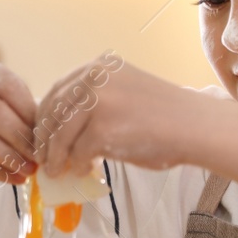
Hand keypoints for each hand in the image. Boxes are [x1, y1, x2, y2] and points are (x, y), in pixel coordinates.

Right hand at [0, 57, 38, 193]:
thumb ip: (23, 109)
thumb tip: (48, 137)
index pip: (8, 86)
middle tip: (38, 156)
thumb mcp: (2, 97)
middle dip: (19, 137)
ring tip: (29, 171)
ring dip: (8, 158)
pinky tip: (15, 179)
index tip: (46, 132)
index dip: (29, 112)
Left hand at [34, 53, 207, 175]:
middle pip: (53, 111)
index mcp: (99, 66)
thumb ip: (94, 101)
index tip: (42, 136)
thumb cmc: (165, 116)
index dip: (45, 117)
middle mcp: (95, 77)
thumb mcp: (123, 93)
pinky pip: (77, 152)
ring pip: (61, 134)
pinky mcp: (102, 128)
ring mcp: (97, 101)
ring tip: (56, 170)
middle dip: (45, 138)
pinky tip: (81, 171)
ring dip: (55, 156)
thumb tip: (61, 130)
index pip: (58, 91)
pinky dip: (76, 165)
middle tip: (42, 158)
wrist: (195, 126)